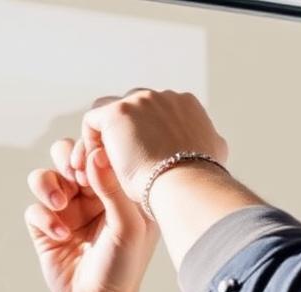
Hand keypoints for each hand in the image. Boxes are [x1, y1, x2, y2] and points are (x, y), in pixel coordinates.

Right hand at [23, 136, 159, 291]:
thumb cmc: (123, 267)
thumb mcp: (128, 226)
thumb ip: (113, 188)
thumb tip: (94, 153)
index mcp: (116, 188)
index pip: (98, 150)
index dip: (89, 147)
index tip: (89, 161)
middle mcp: (90, 195)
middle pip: (66, 153)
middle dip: (66, 159)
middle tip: (75, 175)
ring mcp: (66, 210)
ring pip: (44, 176)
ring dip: (47, 184)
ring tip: (60, 203)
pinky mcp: (45, 228)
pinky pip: (33, 208)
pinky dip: (43, 217)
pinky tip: (62, 235)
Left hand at [80, 88, 229, 205]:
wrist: (186, 185)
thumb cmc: (198, 182)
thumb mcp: (212, 157)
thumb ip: (209, 146)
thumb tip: (213, 145)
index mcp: (187, 106)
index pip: (156, 116)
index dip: (142, 139)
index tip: (137, 164)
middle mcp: (164, 97)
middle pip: (133, 112)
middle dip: (122, 137)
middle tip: (113, 167)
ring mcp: (141, 101)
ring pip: (110, 115)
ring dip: (103, 140)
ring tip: (97, 170)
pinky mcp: (117, 112)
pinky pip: (93, 121)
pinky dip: (88, 143)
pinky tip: (88, 169)